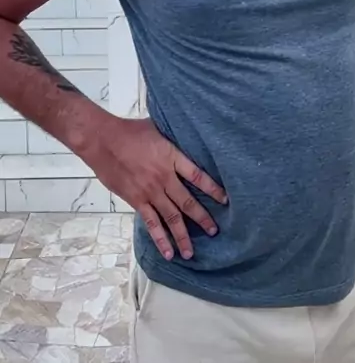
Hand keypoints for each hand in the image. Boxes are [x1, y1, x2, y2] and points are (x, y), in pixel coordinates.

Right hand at [85, 116, 226, 260]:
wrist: (103, 140)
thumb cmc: (129, 131)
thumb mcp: (157, 129)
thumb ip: (171, 140)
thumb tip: (185, 136)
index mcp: (171, 157)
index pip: (197, 175)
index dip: (213, 188)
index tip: (225, 199)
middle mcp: (164, 177)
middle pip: (187, 202)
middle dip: (203, 218)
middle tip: (214, 231)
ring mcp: (150, 192)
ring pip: (171, 218)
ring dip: (183, 236)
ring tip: (191, 252)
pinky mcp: (136, 200)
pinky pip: (151, 223)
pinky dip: (160, 239)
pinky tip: (168, 252)